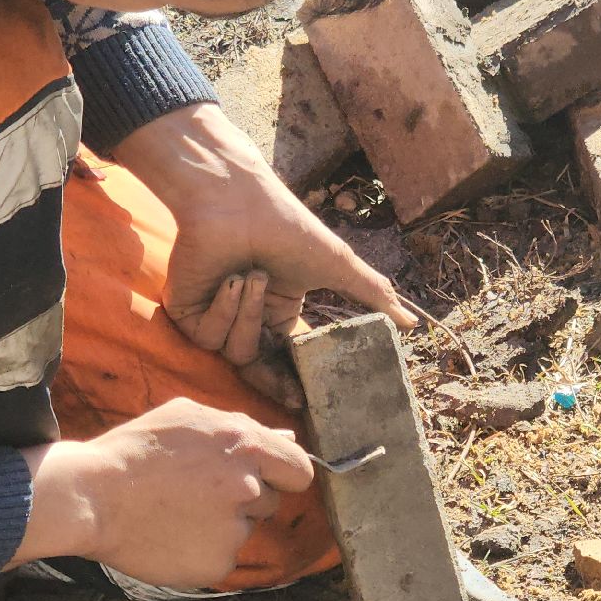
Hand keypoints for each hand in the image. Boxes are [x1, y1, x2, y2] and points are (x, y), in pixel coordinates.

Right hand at [13, 398, 313, 587]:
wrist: (92, 497)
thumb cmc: (135, 451)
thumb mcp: (188, 417)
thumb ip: (241, 426)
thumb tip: (284, 436)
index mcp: (245, 446)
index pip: (299, 470)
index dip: (283, 474)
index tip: (266, 478)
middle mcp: (247, 489)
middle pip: (268, 501)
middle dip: (243, 498)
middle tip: (197, 492)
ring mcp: (233, 530)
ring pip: (243, 529)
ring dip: (221, 524)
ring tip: (176, 512)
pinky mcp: (216, 564)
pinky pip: (221, 556)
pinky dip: (202, 550)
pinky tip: (170, 535)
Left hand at [112, 104, 417, 406]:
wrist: (237, 200)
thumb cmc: (288, 228)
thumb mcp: (338, 266)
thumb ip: (374, 297)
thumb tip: (413, 324)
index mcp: (280, 313)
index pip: (290, 359)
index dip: (299, 381)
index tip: (310, 400)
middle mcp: (249, 319)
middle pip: (260, 371)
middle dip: (274, 382)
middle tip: (292, 393)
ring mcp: (216, 317)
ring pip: (236, 353)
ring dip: (248, 316)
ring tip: (253, 275)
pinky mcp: (187, 313)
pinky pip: (209, 337)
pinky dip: (225, 310)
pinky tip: (230, 280)